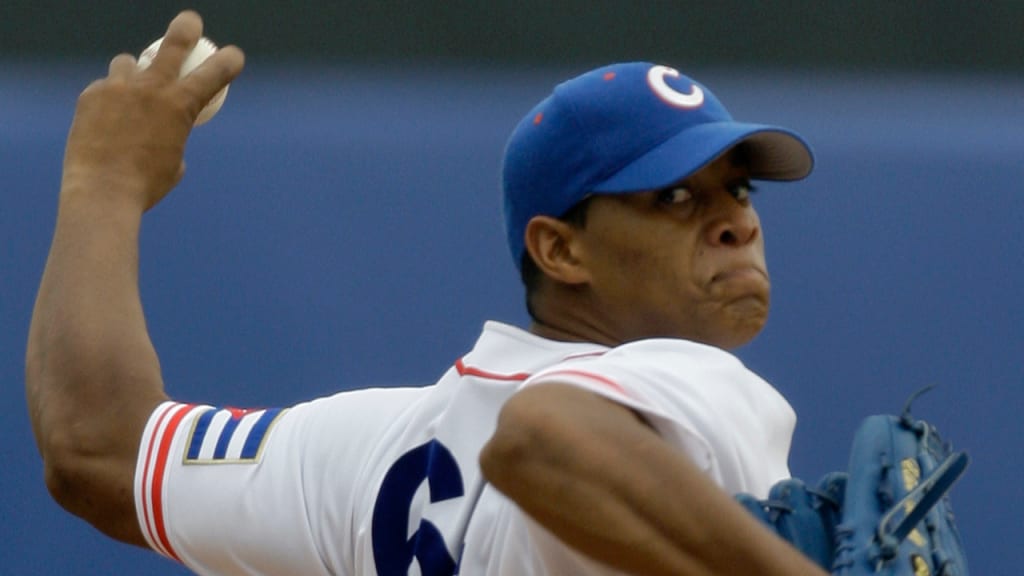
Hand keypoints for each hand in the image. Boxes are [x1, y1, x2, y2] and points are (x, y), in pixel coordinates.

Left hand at [61, 10, 243, 211]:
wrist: (103, 191)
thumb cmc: (147, 184)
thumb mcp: (173, 162)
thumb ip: (173, 135)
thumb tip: (167, 129)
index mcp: (181, 105)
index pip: (214, 73)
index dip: (229, 60)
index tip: (234, 56)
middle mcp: (151, 88)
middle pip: (173, 44)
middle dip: (186, 28)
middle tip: (191, 21)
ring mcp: (118, 88)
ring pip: (127, 63)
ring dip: (132, 72)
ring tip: (129, 92)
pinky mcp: (91, 96)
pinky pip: (104, 89)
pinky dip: (108, 101)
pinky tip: (104, 123)